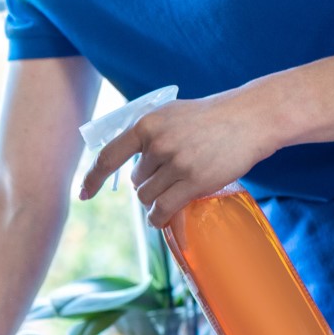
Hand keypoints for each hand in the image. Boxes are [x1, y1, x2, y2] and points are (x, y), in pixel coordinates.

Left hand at [78, 91, 272, 227]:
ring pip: (148, 197)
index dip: (92, 177)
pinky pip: (164, 210)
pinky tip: (161, 220)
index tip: (83, 194)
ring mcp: (176, 163)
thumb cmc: (210, 118)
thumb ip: (147, 135)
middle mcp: (157, 144)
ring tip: (175, 193)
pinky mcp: (194, 181)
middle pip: (135, 183)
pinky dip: (159, 219)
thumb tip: (127, 163)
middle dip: (148, 186)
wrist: (250, 118)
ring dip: (156, 202)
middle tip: (170, 179)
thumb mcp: (171, 114)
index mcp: (146, 124)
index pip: (109, 156)